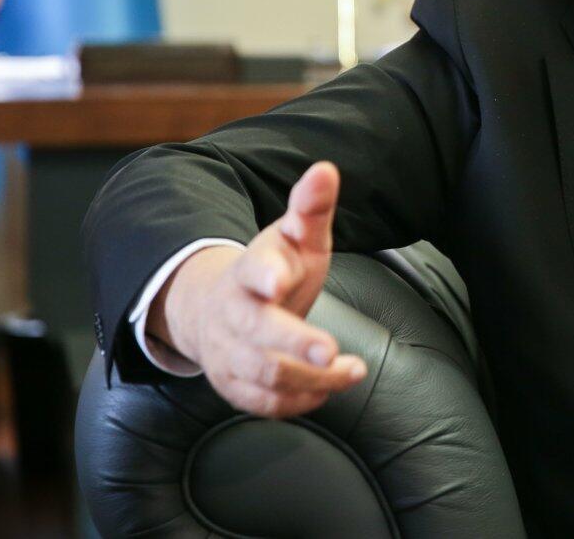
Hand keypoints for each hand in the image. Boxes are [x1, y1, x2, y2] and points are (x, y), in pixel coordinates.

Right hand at [149, 161, 366, 416]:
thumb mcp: (296, 235)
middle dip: (295, 343)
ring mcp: (230, 353)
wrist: (221, 308)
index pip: (253, 271)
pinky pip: (264, 403)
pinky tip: (330, 388)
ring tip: (353, 369)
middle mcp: (235, 315)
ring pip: (265, 374)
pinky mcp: (235, 384)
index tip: (279, 280)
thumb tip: (326, 170)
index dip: (265, 275)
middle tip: (332, 351)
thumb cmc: (275, 268)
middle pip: (258, 334)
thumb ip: (312, 207)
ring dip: (312, 378)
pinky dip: (299, 401)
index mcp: (251, 271)